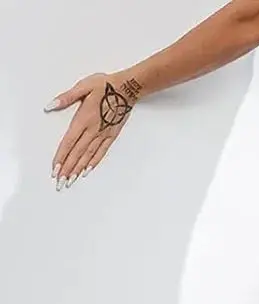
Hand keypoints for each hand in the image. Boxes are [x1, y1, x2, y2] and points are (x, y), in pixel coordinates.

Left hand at [44, 71, 141, 189]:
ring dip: (79, 169)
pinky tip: (87, 170)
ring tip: (71, 180)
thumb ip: (66, 98)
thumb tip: (49, 106)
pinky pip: (101, 152)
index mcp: (83, 119)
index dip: (61, 157)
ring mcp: (103, 134)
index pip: (68, 142)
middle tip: (60, 182)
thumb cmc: (105, 85)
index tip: (55, 169)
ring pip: (88, 155)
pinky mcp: (111, 135)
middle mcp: (93, 130)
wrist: (127, 89)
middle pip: (77, 153)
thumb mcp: (82, 87)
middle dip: (68, 168)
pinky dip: (94, 162)